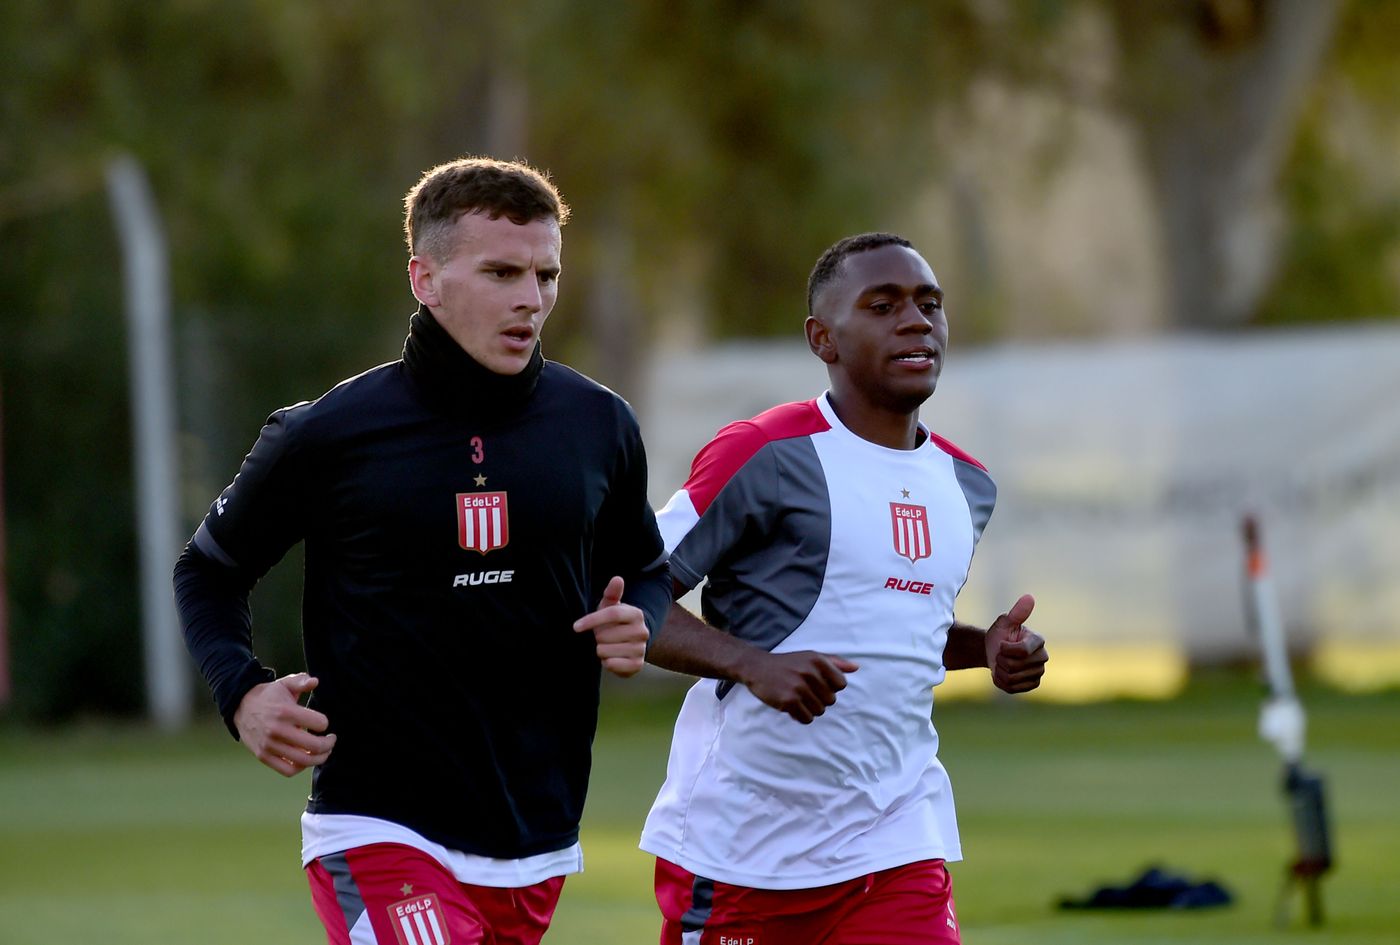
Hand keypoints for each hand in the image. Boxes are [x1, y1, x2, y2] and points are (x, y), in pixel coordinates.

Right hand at [233, 673, 335, 776]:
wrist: (240, 705)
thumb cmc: (269, 695)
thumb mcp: (284, 683)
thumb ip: (301, 681)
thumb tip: (315, 682)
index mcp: (285, 711)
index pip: (319, 723)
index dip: (325, 723)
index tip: (324, 723)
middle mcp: (277, 730)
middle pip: (314, 746)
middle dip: (329, 744)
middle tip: (331, 740)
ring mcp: (269, 745)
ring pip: (303, 761)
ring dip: (319, 758)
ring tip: (323, 752)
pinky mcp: (263, 756)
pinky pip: (287, 771)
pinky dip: (300, 768)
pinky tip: (305, 759)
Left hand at [573, 576, 649, 677]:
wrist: (628, 644)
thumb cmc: (613, 623)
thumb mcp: (610, 606)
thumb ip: (612, 593)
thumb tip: (617, 578)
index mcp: (636, 614)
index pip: (612, 614)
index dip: (592, 620)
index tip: (576, 627)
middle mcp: (642, 631)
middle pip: (605, 635)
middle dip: (598, 637)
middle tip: (602, 637)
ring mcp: (641, 649)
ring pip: (604, 651)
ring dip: (600, 650)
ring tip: (607, 647)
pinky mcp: (637, 665)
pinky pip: (612, 664)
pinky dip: (606, 662)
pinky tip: (610, 658)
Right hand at [737, 650, 859, 723]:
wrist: (757, 668)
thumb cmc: (788, 663)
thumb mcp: (811, 656)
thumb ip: (835, 662)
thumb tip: (856, 668)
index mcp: (818, 661)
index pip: (841, 684)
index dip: (830, 688)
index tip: (818, 685)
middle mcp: (810, 673)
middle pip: (831, 700)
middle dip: (819, 700)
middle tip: (804, 692)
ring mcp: (798, 687)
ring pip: (819, 711)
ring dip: (809, 709)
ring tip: (797, 698)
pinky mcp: (788, 701)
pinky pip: (806, 718)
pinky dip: (800, 716)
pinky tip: (791, 706)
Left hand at [984, 594, 1046, 693]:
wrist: (994, 652)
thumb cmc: (1000, 635)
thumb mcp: (1004, 622)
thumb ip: (1017, 612)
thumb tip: (1029, 597)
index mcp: (1038, 640)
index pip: (1022, 651)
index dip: (1005, 649)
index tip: (1002, 644)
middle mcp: (1043, 657)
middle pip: (1014, 666)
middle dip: (1000, 660)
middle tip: (1001, 654)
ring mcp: (1039, 672)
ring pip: (1012, 678)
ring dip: (1000, 671)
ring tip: (1002, 663)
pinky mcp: (1032, 684)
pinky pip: (1012, 688)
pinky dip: (1001, 682)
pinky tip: (1003, 673)